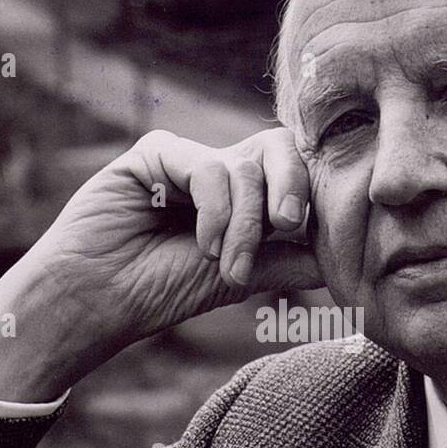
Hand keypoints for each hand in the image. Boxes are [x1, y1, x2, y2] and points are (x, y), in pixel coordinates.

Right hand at [0, 127, 324, 400]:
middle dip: (294, 187)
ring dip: (245, 224)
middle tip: (287, 226)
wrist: (99, 300)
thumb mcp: (241, 277)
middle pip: (283, 147)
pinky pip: (209, 167)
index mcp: (246, 197)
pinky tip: (201, 245)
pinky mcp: (157, 152)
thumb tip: (347, 254)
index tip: (319, 234)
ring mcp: (190, 158)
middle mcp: (222, 171)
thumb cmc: (162, 291)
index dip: (317, 194)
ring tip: (224, 265)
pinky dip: (216, 211)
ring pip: (248, 164)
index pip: (298, 173)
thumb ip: (291, 260)